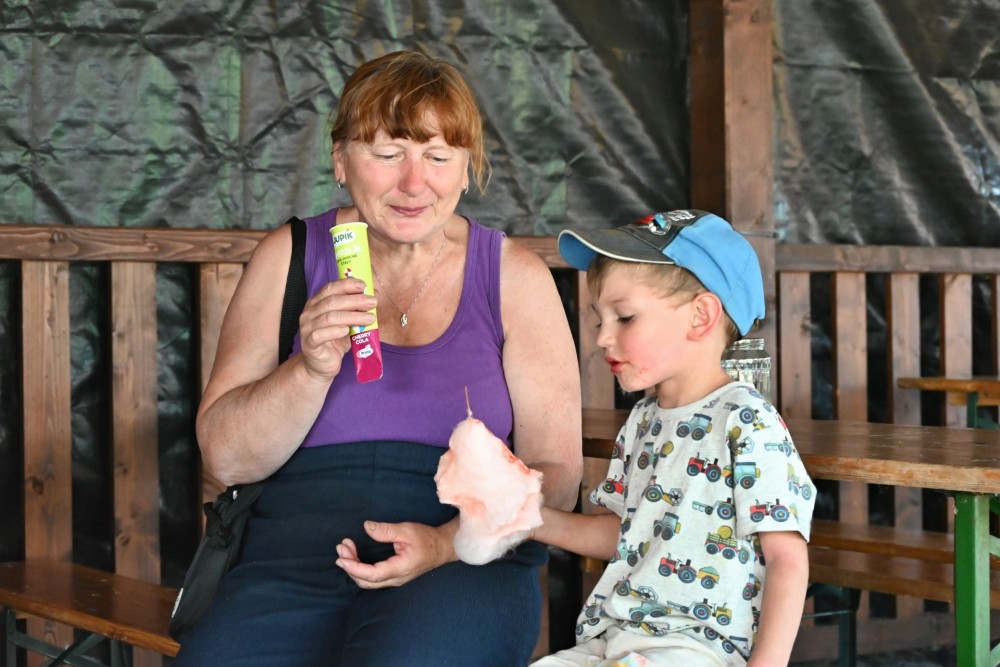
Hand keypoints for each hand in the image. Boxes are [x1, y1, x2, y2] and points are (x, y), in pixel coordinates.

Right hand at [297, 278, 375, 381]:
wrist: (322, 365)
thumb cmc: (335, 340)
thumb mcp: (347, 322)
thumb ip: (356, 310)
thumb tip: (373, 295)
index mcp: (317, 303)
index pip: (330, 288)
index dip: (346, 285)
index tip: (364, 285)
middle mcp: (309, 313)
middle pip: (332, 302)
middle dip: (355, 300)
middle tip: (372, 302)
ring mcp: (307, 328)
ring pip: (329, 318)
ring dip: (352, 317)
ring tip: (369, 319)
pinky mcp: (309, 344)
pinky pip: (320, 335)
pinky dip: (334, 331)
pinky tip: (346, 330)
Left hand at [335, 520, 454, 587]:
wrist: (442, 548)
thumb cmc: (427, 539)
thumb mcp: (407, 531)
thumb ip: (386, 530)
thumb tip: (366, 527)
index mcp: (400, 568)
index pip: (372, 574)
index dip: (354, 568)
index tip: (342, 557)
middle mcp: (396, 579)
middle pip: (366, 581)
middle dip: (350, 566)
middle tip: (341, 547)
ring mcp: (395, 580)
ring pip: (368, 581)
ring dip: (354, 568)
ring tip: (346, 550)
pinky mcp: (393, 577)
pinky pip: (373, 578)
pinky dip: (360, 569)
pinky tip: (355, 557)